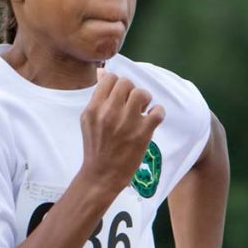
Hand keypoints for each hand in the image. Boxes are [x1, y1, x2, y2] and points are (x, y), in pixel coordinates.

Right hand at [80, 72, 164, 196]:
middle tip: (132, 105)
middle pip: (127, 83)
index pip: (111, 78)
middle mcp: (109, 113)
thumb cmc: (96, 147)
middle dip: (131, 91)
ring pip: (142, 93)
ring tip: (142, 111)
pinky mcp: (142, 134)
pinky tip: (151, 119)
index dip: (118, 85)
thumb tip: (103, 71)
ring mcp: (127, 123)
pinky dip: (158, 113)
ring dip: (145, 100)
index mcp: (94, 109)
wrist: (101, 175)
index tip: (120, 97)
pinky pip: (158, 111)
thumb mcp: (89, 120)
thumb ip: (97, 97)